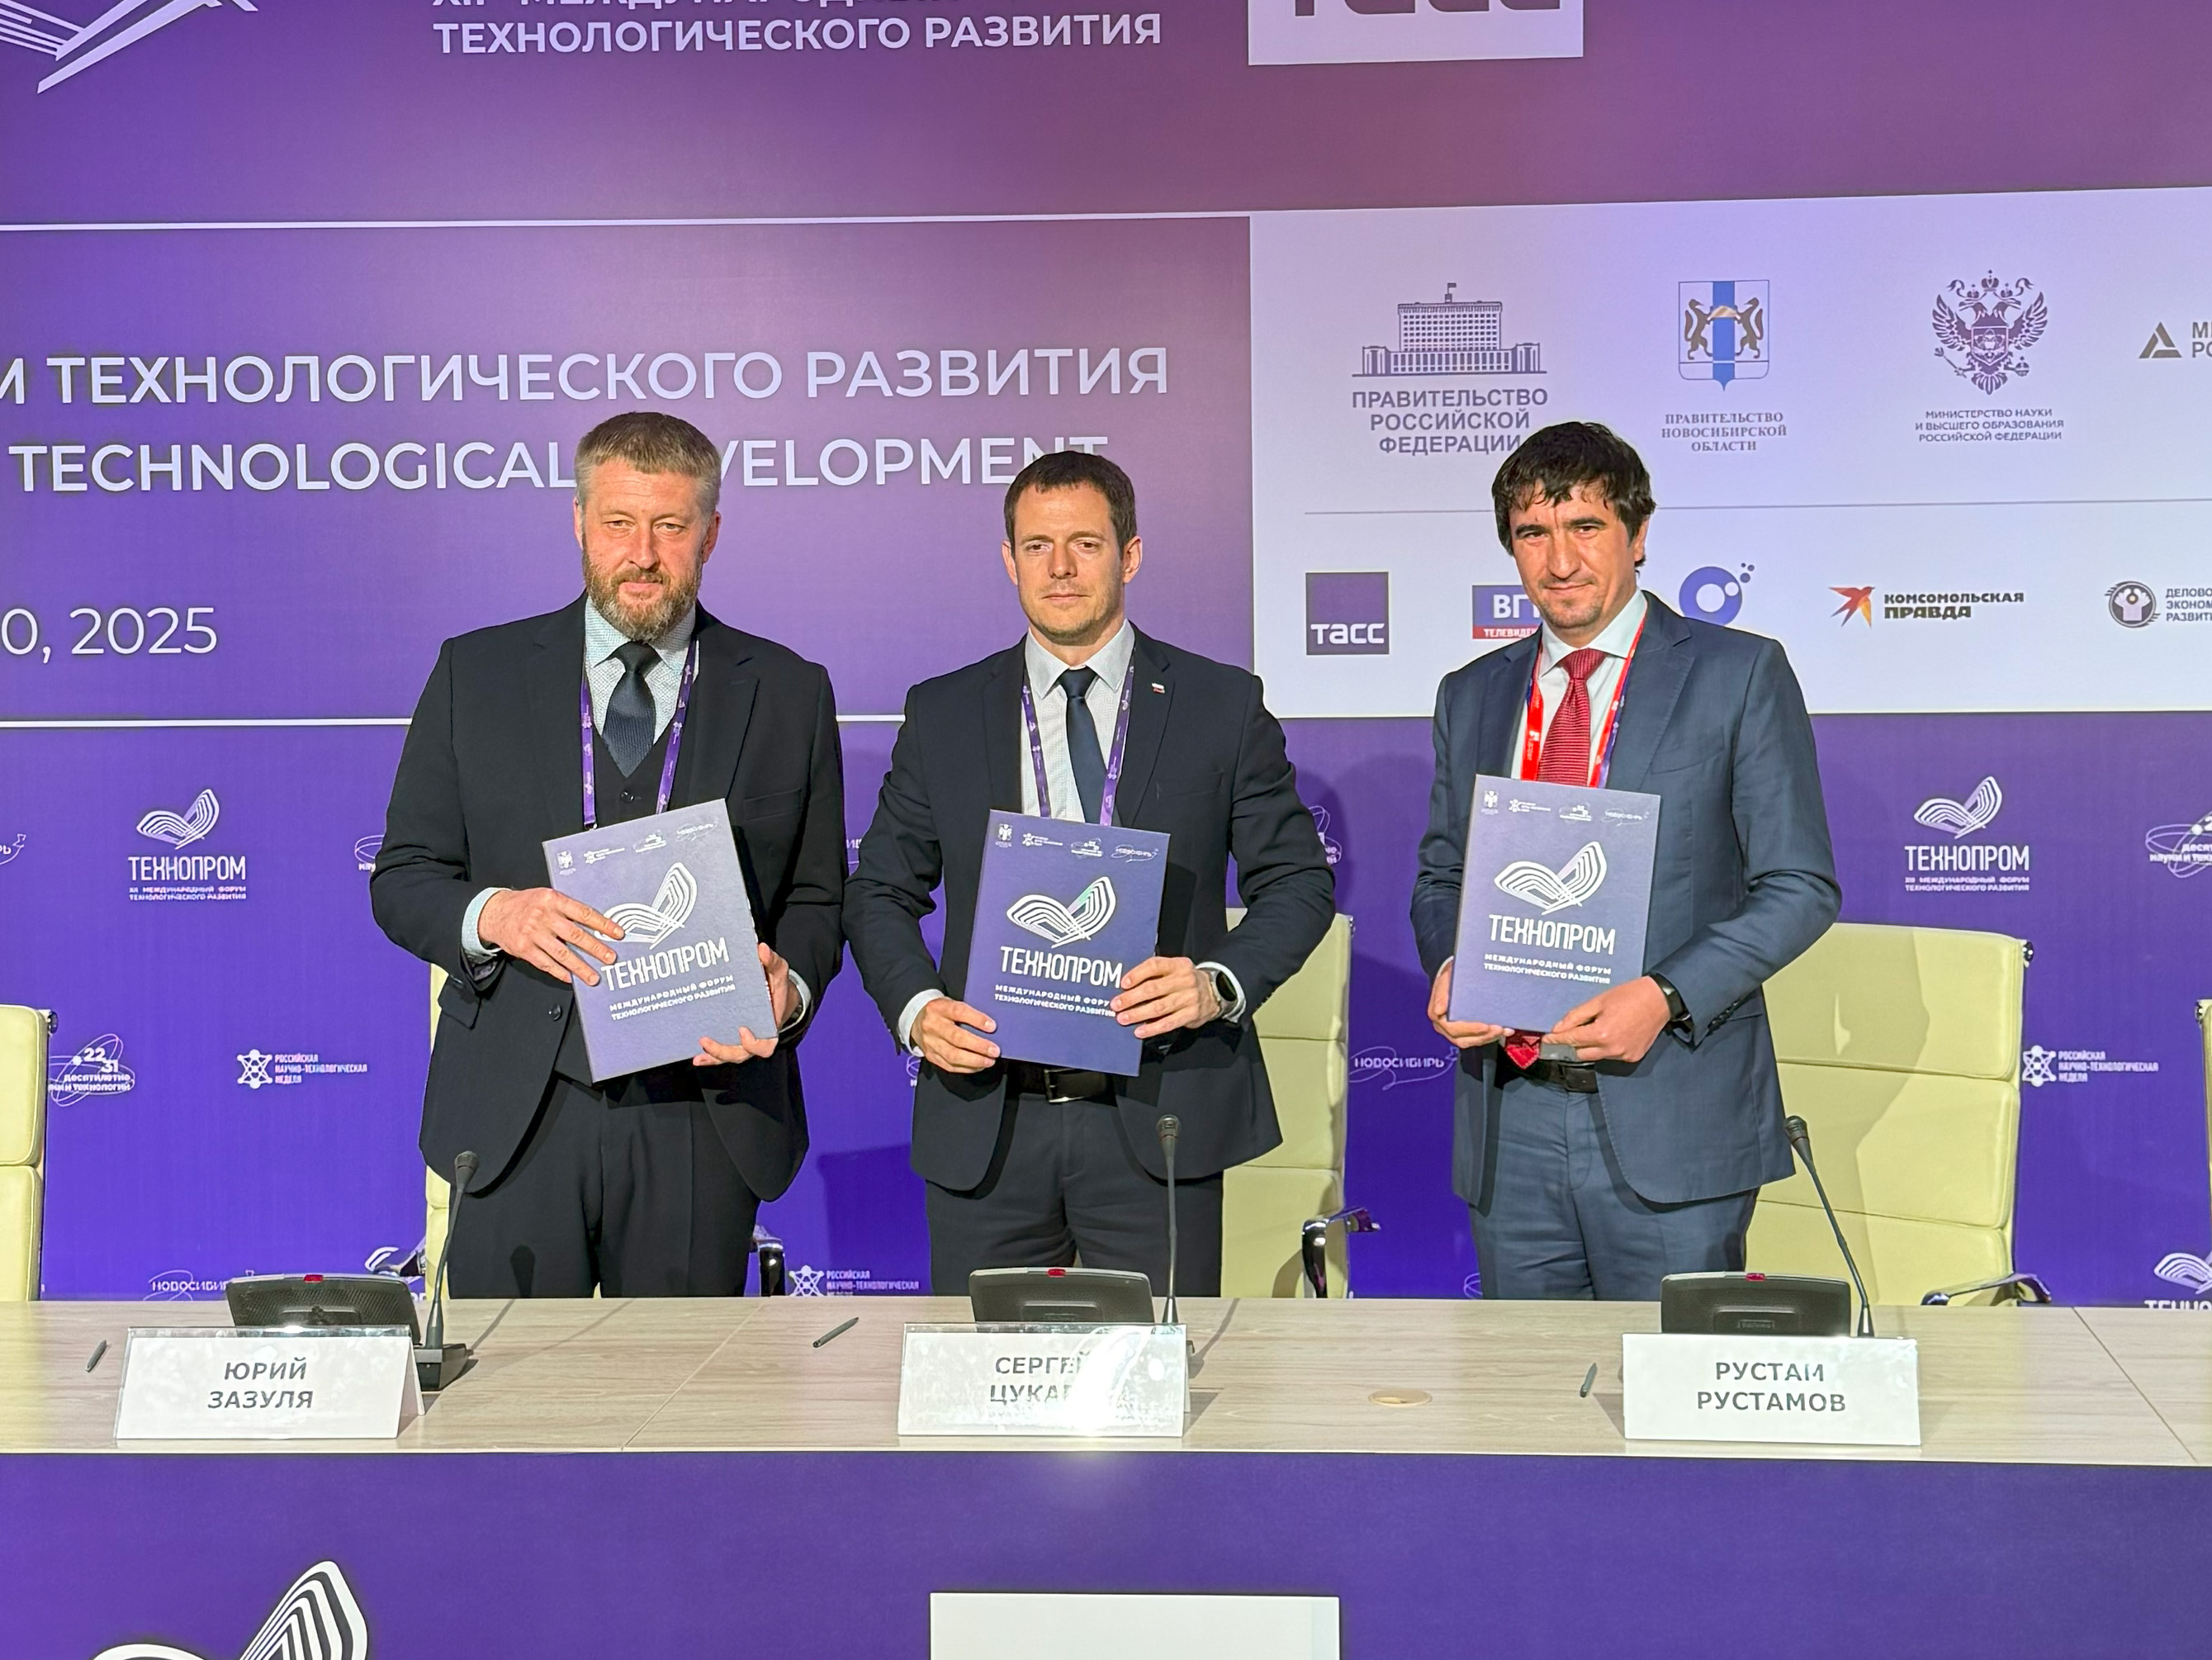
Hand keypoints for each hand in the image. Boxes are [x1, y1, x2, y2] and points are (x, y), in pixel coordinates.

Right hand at [477, 887, 622, 985]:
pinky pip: (546, 963)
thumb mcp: (547, 897)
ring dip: (580, 967)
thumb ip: (567, 908)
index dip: (603, 924)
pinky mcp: (524, 948)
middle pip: (575, 935)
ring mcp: (533, 934)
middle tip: (610, 958)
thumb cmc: (526, 904)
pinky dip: (559, 972)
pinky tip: (570, 977)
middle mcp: (543, 916)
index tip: (617, 933)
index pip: (584, 913)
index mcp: (553, 900)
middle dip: (596, 948)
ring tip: (593, 976)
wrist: (495, 912)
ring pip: (562, 953)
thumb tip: (595, 924)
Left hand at [694, 943, 797, 1066]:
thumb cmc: (776, 985)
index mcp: (769, 1028)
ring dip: (713, 1054)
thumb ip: (771, 962)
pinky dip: (709, 1056)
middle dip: (722, 1050)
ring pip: (728, 1055)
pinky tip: (695, 1056)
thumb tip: (760, 949)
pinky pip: (720, 1052)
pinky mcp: (730, 1039)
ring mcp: (741, 1042)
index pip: (764, 1046)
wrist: (775, 994)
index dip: (753, 1043)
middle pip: (740, 1054)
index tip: (742, 1030)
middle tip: (705, 1040)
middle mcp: (755, 1039)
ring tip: (698, 1049)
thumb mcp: (778, 972)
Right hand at [914, 997, 999, 1074]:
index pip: (959, 1012)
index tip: (992, 1026)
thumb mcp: (951, 1003)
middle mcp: (932, 1026)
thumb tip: (991, 1026)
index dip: (976, 1019)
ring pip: (953, 1055)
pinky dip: (967, 1068)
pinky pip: (949, 1066)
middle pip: (956, 1038)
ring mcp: (930, 1043)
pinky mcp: (931, 1056)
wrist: (915, 1019)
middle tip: (995, 1051)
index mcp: (939, 1008)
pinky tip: (979, 1066)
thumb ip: (967, 1012)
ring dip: (974, 1060)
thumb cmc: (941, 1011)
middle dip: (979, 1046)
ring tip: (989, 1061)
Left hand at [1111, 957, 1220, 1039]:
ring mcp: (1189, 998)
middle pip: (1153, 988)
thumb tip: (1126, 985)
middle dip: (1131, 998)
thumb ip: (1156, 973)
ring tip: (1123, 1018)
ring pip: (1159, 1007)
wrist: (1214, 993)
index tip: (1123, 984)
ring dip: (1138, 1014)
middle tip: (1116, 1005)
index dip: (1137, 974)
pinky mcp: (1191, 1015)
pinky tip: (1139, 1031)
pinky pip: (1168, 1023)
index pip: (1154, 966)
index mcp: (1178, 965)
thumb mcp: (1175, 969)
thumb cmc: (1184, 981)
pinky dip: (1152, 1028)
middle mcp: (1185, 980)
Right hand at [1428, 960, 1507, 1050]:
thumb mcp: (1445, 980)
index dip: (1469, 1029)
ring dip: (1489, 1038)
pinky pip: (1478, 1038)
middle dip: (1483, 1036)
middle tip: (1499, 1028)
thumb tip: (1439, 1010)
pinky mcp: (1465, 1032)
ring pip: (1472, 1041)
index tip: (1485, 1026)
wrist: (1451, 977)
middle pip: (1463, 1039)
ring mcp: (1454, 1032)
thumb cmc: (1449, 977)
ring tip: (1504, 1030)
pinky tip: (1505, 1030)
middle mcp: (1444, 1027)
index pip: (1452, 1028)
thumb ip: (1442, 994)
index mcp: (1437, 1015)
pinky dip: (1491, 1035)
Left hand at [1545, 976, 1670, 1064]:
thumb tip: (1558, 1029)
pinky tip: (1615, 1033)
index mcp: (1601, 1034)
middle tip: (1575, 1031)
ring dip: (1592, 1046)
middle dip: (1575, 1043)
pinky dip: (1608, 1047)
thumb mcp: (1598, 1001)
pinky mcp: (1634, 1057)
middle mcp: (1612, 1049)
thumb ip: (1576, 1016)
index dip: (1556, 1039)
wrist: (1660, 1000)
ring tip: (1600, 1027)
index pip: (1571, 1040)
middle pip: (1581, 1053)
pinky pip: (1613, 1056)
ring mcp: (1624, 1055)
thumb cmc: (1628, 995)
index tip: (1546, 1039)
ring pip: (1597, 1056)